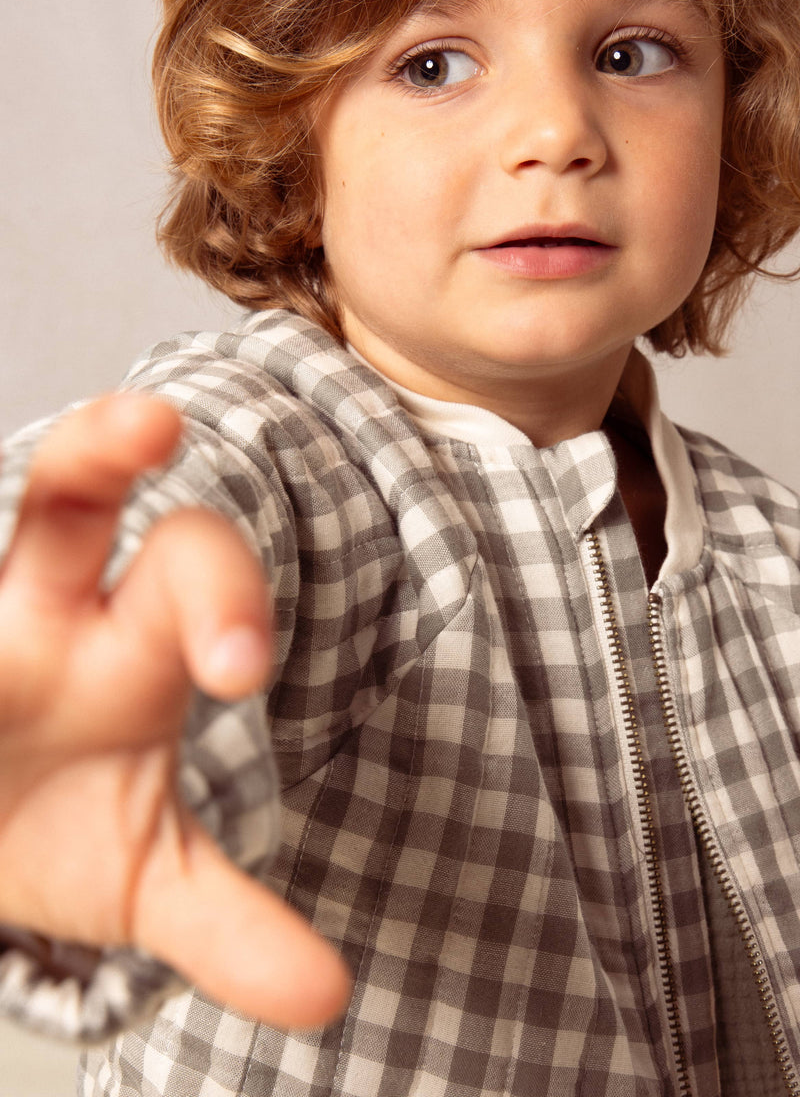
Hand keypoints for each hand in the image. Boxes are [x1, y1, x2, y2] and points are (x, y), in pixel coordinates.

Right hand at [0, 393, 349, 1028]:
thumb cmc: (57, 828)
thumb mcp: (142, 878)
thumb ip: (231, 927)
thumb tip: (330, 996)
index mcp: (127, 650)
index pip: (193, 576)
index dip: (225, 605)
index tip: (239, 671)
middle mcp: (35, 608)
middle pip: (70, 491)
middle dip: (103, 449)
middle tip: (152, 423)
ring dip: (32, 472)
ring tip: (62, 487)